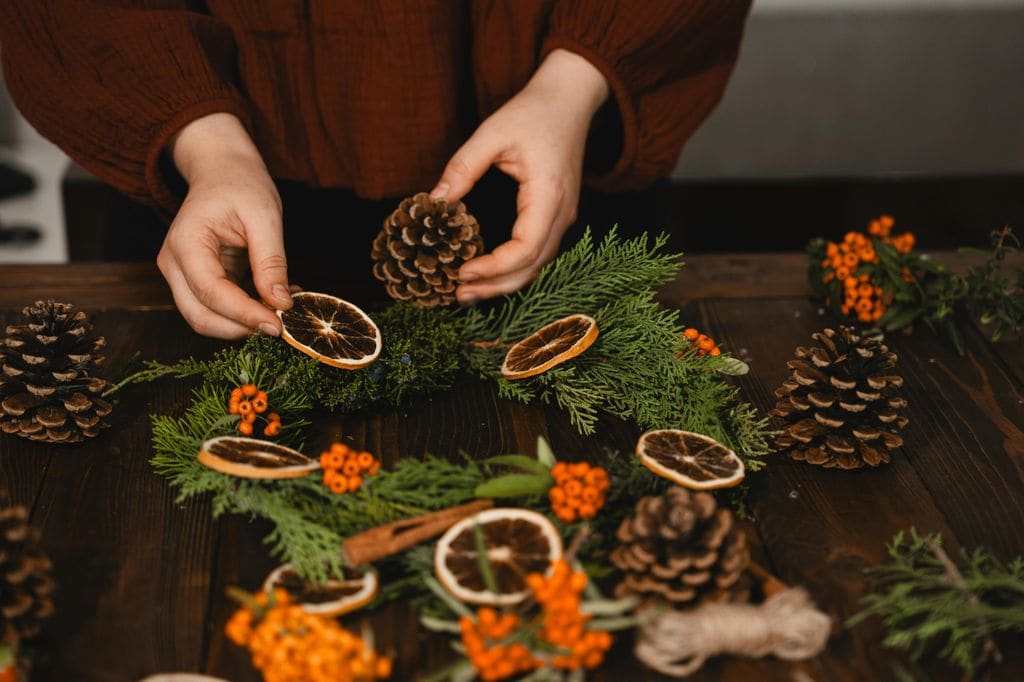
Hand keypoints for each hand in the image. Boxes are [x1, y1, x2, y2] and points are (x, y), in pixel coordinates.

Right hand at [157, 113, 292, 337]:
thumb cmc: (241, 184)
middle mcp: (174, 263)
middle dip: (240, 327)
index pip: (211, 292)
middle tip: (281, 324)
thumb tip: (280, 304)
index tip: (278, 325)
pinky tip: (273, 299)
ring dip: (243, 323)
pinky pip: (217, 309)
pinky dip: (245, 313)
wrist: (222, 170)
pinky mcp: (196, 281)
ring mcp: (181, 275)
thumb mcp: (265, 216)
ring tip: (281, 307)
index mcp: (186, 242)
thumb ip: (271, 261)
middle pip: (200, 316)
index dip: (244, 314)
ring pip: (205, 319)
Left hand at [430, 49, 607, 303]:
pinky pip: (538, 253)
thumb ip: (462, 168)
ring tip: (468, 291)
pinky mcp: (557, 216)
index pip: (526, 249)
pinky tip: (488, 273)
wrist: (570, 99)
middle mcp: (562, 214)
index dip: (494, 267)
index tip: (461, 271)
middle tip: (458, 295)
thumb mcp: (492, 133)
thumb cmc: (534, 112)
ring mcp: (563, 217)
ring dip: (504, 282)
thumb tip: (434, 201)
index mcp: (549, 195)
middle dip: (496, 286)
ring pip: (537, 265)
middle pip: (533, 267)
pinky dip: (513, 269)